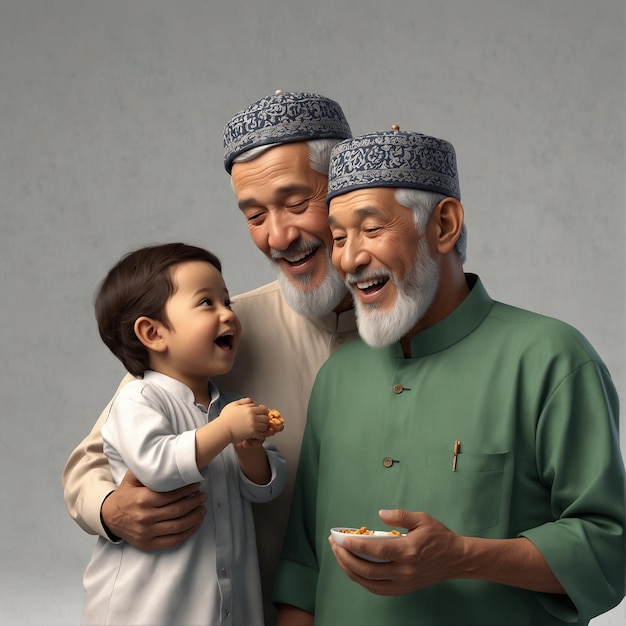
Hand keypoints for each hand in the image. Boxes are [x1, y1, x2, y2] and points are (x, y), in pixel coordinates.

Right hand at [101, 470, 206, 551]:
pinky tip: (195, 524)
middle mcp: (145, 517)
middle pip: (178, 511)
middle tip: (202, 496)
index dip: (187, 490)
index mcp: (142, 500)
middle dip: (194, 502)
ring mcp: (147, 533)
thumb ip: (147, 469)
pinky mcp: (148, 544)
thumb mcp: (131, 479)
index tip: (196, 485)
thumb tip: (167, 459)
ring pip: (178, 526)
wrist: (108, 517)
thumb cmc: (125, 495)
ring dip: (195, 517)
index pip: (171, 496)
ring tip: (202, 509)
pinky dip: (187, 532)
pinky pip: (173, 541)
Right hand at [218, 398, 268, 443]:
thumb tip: (251, 401)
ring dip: (263, 428)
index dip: (262, 414)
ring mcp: (253, 424)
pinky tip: (256, 436)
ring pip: (265, 426)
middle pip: (266, 418)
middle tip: (260, 423)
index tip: (260, 417)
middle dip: (264, 421)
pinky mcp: (252, 433)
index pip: (263, 410)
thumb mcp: (233, 405)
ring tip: (258, 430)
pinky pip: (261, 435)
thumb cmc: (225, 418)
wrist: (222, 429)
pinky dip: (260, 436)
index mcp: (249, 408)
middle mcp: (253, 416)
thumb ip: (243, 401)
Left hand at [329, 509, 462, 594]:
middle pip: (367, 570)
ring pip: (369, 582)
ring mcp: (403, 583)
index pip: (377, 551)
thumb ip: (400, 516)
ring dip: (350, 570)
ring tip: (339, 555)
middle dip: (346, 558)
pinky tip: (352, 569)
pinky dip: (361, 580)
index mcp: (408, 551)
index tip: (342, 539)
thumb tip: (380, 513)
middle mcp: (404, 570)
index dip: (356, 546)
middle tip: (335, 545)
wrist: (455, 560)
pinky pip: (376, 589)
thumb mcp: (422, 519)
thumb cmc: (439, 537)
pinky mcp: (403, 589)